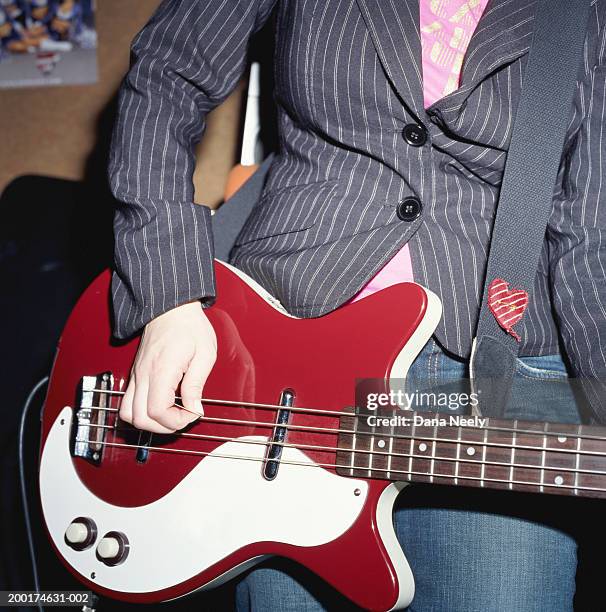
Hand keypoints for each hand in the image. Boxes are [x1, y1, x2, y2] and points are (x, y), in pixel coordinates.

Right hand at [119, 301, 216, 433]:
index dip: (176, 420)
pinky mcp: (136, 374)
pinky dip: (141, 412)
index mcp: (161, 369)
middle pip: (140, 418)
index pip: (157, 410)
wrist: (171, 308)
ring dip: (149, 422)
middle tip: (183, 417)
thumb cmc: (189, 326)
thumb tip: (194, 408)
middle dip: (163, 426)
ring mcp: (137, 375)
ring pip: (128, 414)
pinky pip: (127, 402)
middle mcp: (144, 374)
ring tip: (171, 415)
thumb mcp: (205, 353)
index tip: (193, 413)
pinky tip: (160, 406)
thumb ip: (197, 384)